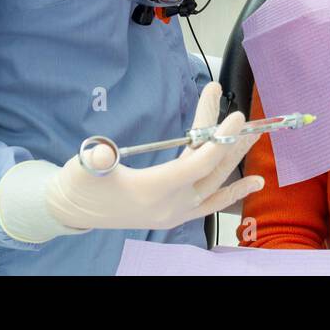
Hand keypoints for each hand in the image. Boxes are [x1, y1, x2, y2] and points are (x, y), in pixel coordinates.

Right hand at [45, 83, 262, 230]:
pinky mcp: (176, 214)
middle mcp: (170, 205)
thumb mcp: (83, 168)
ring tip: (254, 136)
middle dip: (231, 142)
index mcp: (152, 190)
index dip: (219, 140)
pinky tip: (254, 182)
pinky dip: (233, 192)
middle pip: (212, 171)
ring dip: (234, 158)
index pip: (197, 165)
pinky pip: (211, 204)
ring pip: (214, 183)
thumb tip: (103, 152)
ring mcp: (175, 212)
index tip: (235, 116)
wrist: (75, 211)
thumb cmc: (81, 184)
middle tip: (249, 118)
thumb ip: (96, 160)